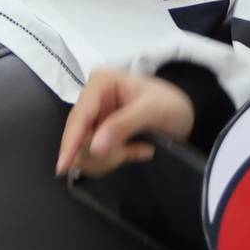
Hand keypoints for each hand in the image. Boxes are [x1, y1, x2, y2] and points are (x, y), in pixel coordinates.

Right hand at [57, 68, 197, 177]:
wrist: (186, 114)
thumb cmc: (172, 104)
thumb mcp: (153, 110)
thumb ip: (124, 124)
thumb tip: (95, 145)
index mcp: (100, 83)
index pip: (79, 116)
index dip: (70, 142)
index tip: (63, 166)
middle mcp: (91, 100)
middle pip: (78, 137)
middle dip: (102, 152)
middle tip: (131, 153)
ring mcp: (94, 119)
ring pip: (84, 151)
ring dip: (110, 158)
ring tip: (139, 150)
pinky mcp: (98, 135)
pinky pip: (95, 157)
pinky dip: (115, 159)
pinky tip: (138, 151)